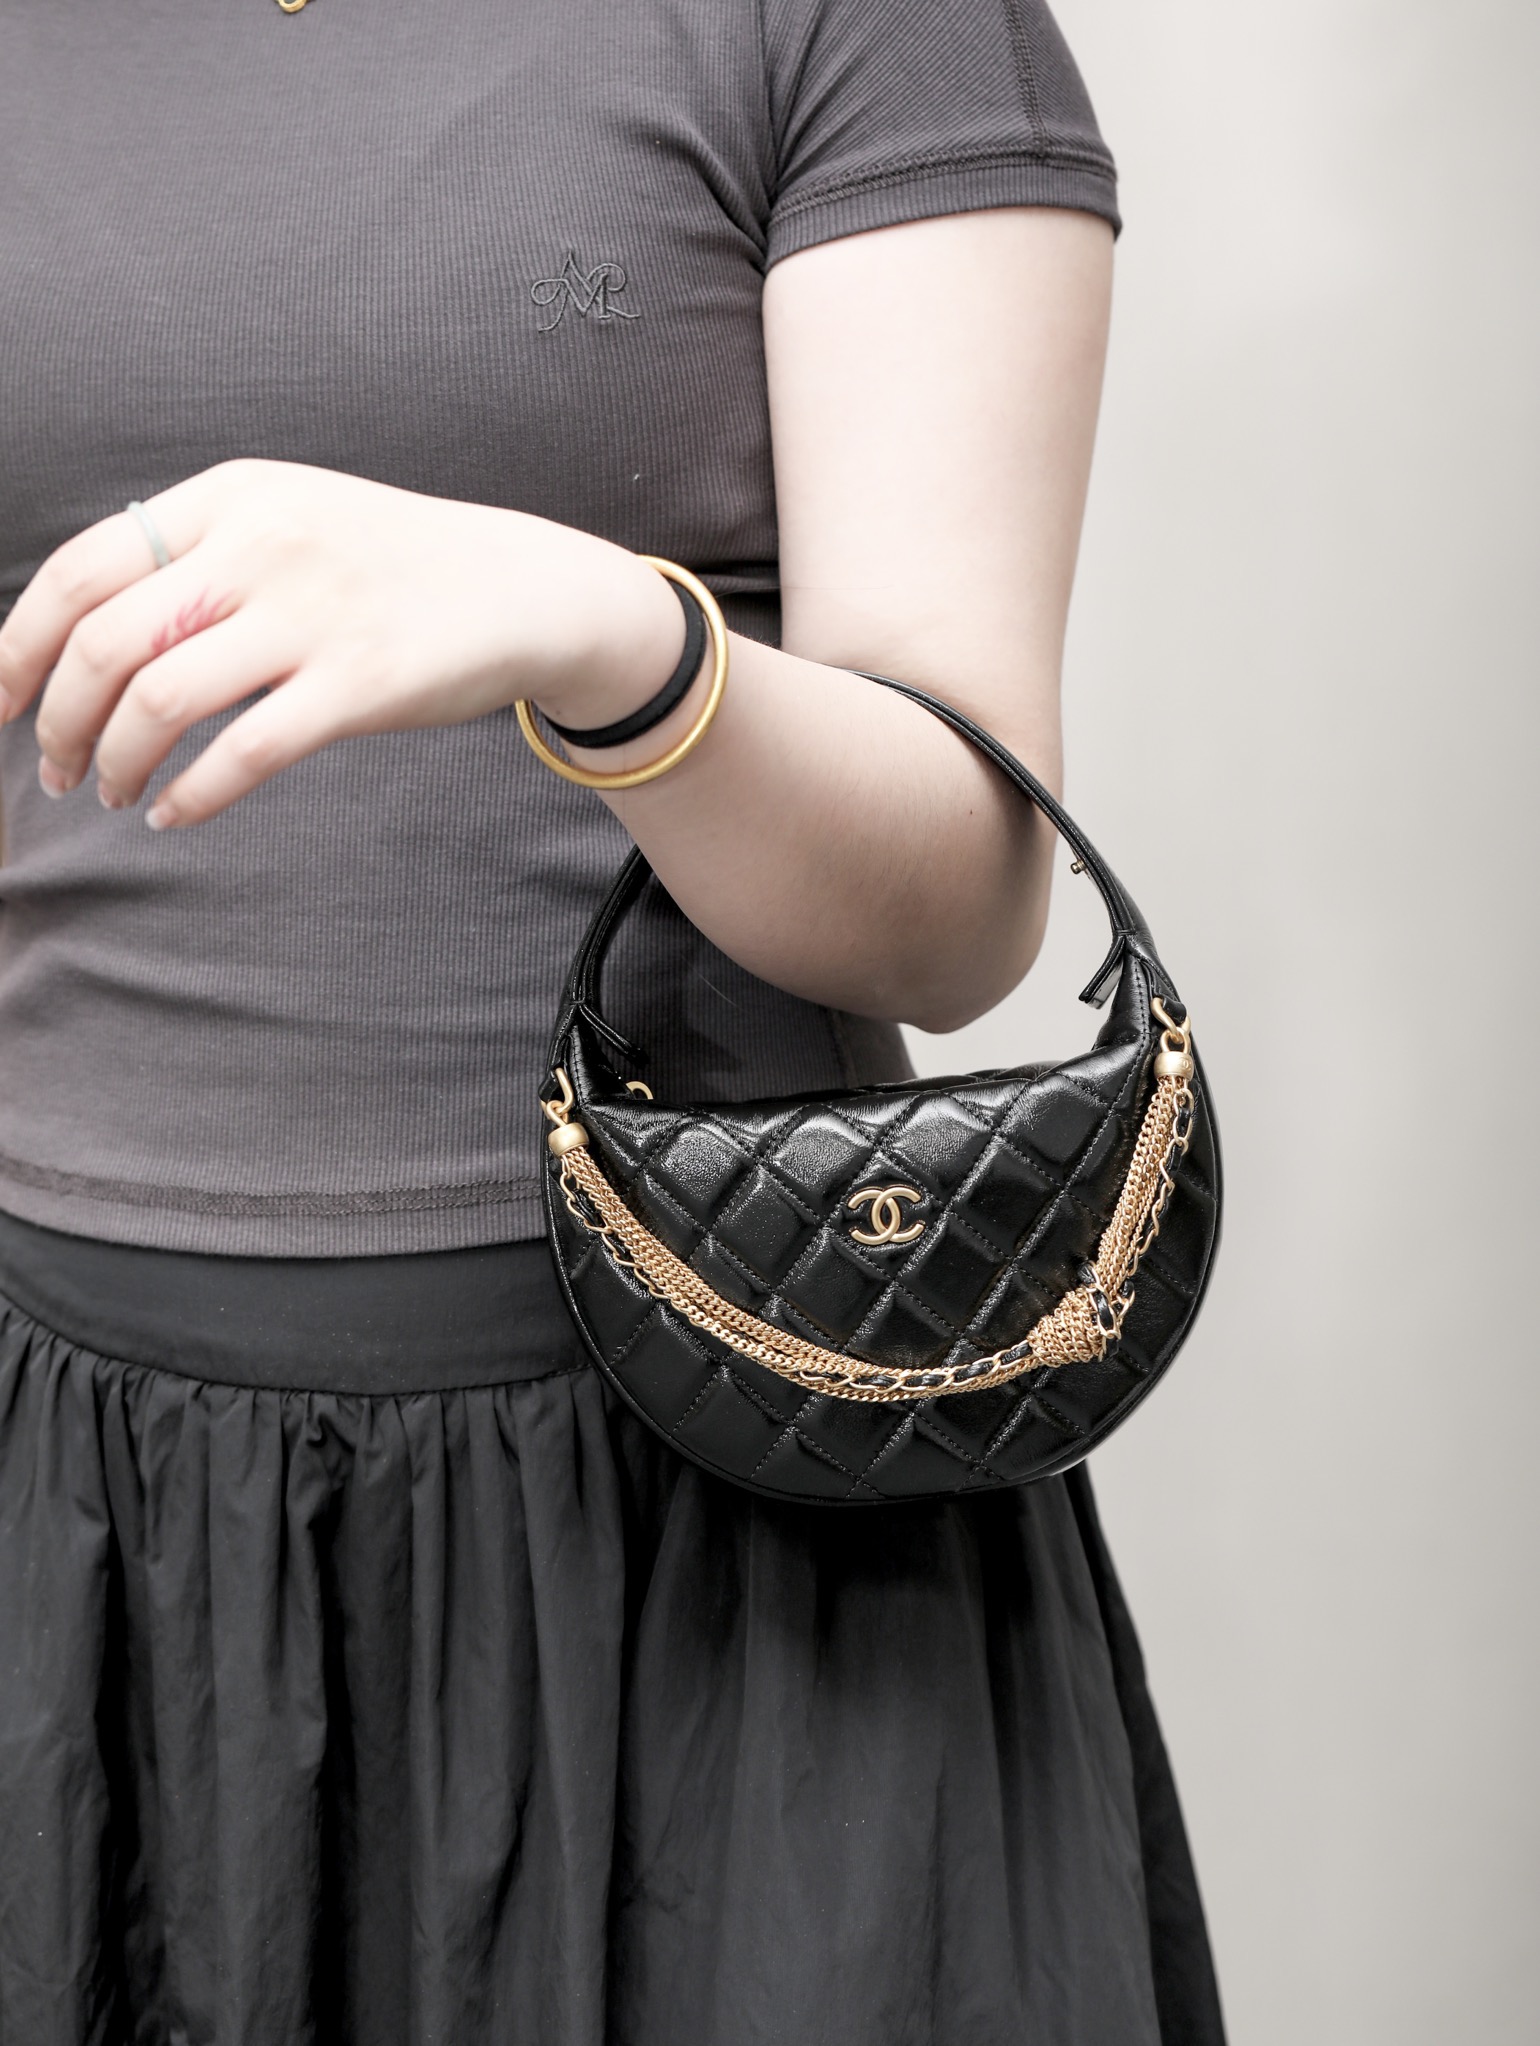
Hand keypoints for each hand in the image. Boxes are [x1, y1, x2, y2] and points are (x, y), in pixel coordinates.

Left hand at [0, 460, 682, 826]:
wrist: (524, 588)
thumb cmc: (395, 567)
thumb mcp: (293, 519)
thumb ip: (201, 553)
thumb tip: (92, 623)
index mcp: (232, 498)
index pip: (83, 567)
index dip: (19, 643)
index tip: (0, 698)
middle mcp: (262, 546)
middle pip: (104, 637)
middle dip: (55, 716)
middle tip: (55, 765)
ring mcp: (312, 614)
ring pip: (158, 697)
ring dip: (115, 761)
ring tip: (115, 791)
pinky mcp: (360, 685)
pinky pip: (242, 752)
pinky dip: (191, 795)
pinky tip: (176, 814)